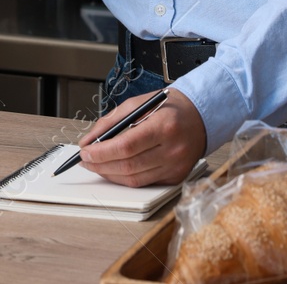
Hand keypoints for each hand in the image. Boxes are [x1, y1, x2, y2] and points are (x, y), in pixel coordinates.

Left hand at [76, 90, 206, 187]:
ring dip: (110, 174)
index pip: (127, 146)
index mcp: (164, 126)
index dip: (102, 152)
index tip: (85, 152)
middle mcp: (173, 149)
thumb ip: (111, 121)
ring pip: (134, 179)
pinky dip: (125, 179)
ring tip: (96, 165)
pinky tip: (115, 170)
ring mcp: (176, 167)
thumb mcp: (139, 103)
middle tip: (85, 160)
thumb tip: (88, 140)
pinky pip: (144, 183)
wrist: (201, 116)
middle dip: (101, 164)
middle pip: (128, 166)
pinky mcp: (176, 177)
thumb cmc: (169, 107)